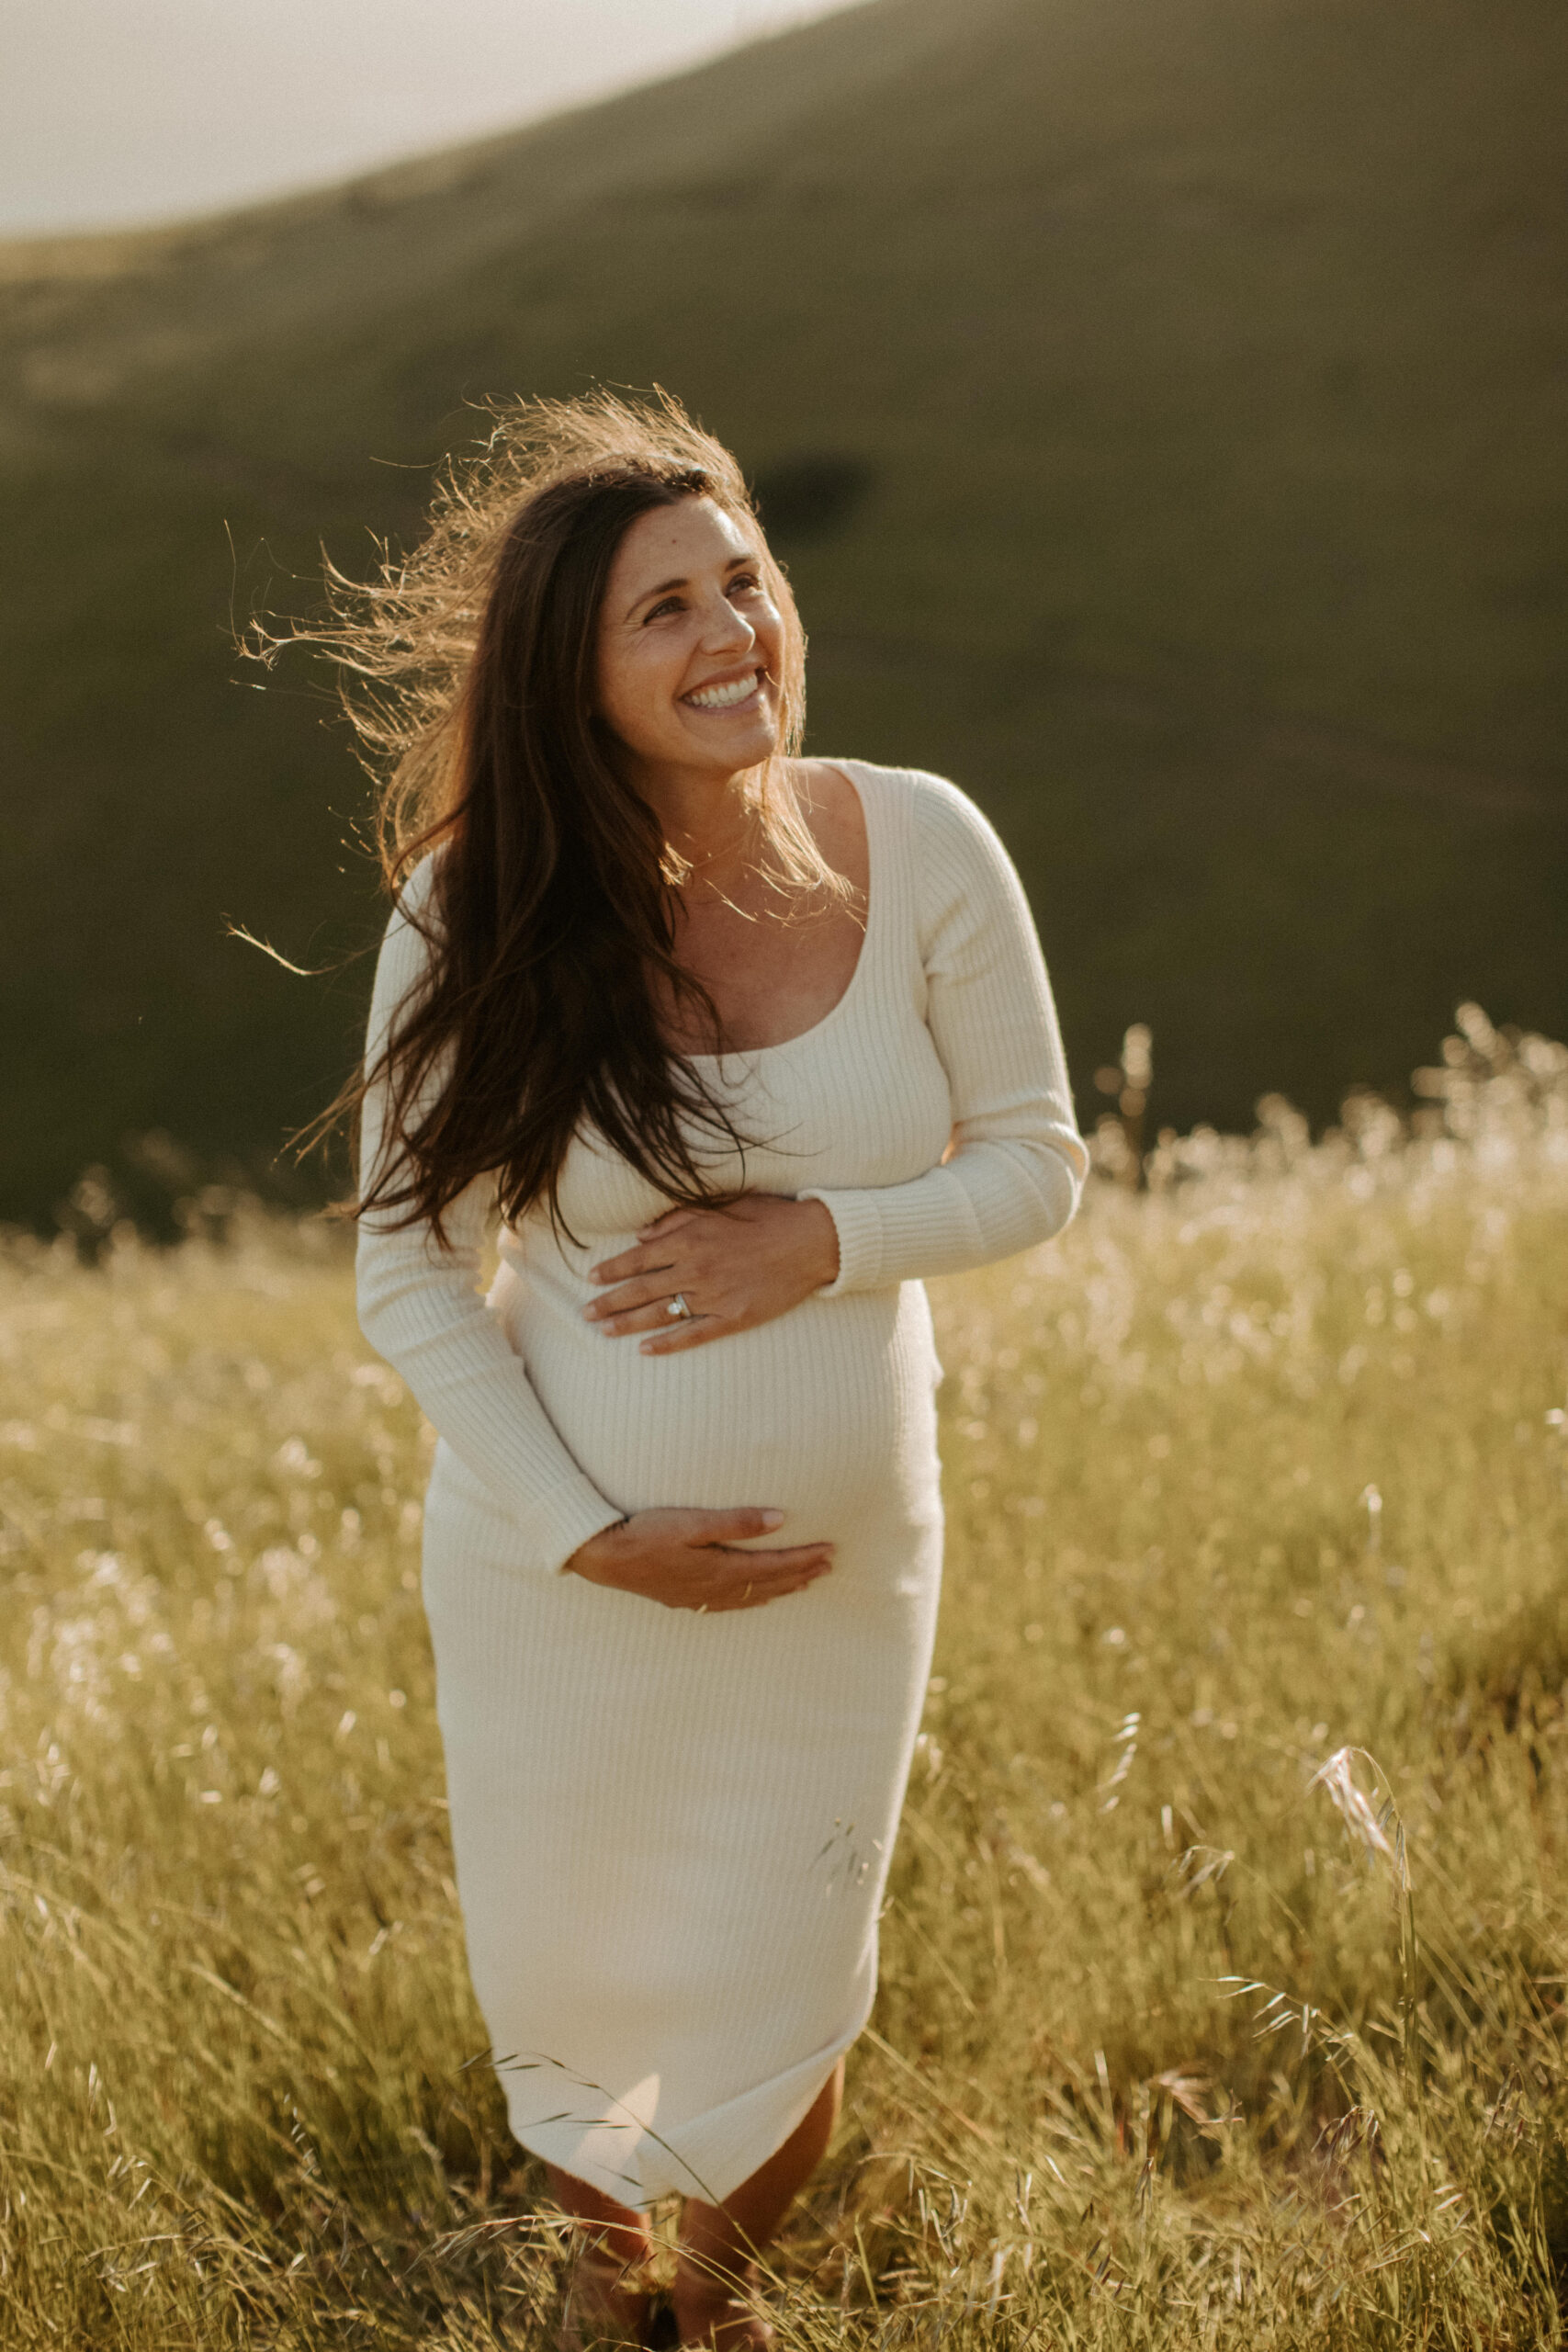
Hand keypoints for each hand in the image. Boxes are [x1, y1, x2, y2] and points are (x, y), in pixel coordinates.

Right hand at [564, 1507, 833, 1611]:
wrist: (605, 1558)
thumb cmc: (646, 1534)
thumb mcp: (692, 1522)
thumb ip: (737, 1522)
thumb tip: (779, 1520)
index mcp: (721, 1569)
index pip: (774, 1565)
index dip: (804, 1558)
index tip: (830, 1550)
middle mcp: (715, 1589)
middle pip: (769, 1584)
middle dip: (801, 1573)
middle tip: (829, 1566)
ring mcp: (699, 1597)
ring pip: (752, 1597)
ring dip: (782, 1588)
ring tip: (805, 1582)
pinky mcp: (685, 1598)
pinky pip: (731, 1604)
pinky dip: (753, 1599)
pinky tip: (757, 1598)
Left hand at [584, 1195, 839, 1354]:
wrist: (810, 1242)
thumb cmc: (767, 1217)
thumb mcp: (719, 1205)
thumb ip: (677, 1219)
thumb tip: (641, 1234)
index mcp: (690, 1240)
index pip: (638, 1258)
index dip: (612, 1269)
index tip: (591, 1278)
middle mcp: (695, 1269)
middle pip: (641, 1290)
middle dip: (609, 1301)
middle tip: (585, 1313)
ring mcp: (713, 1296)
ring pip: (659, 1314)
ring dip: (627, 1323)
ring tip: (604, 1331)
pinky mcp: (733, 1318)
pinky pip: (693, 1334)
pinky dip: (668, 1343)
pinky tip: (646, 1350)